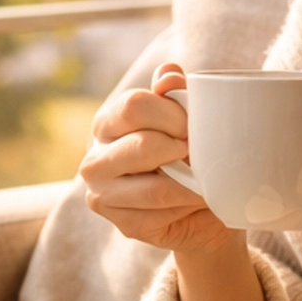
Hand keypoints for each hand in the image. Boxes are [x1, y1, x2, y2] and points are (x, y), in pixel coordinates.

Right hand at [80, 61, 236, 256]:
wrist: (198, 206)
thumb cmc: (186, 153)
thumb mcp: (183, 117)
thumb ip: (174, 93)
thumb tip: (169, 76)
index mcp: (107, 123)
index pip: (134, 106)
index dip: (172, 114)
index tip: (192, 125)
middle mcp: (95, 160)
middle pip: (142, 146)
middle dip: (181, 149)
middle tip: (199, 153)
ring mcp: (104, 196)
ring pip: (156, 189)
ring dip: (191, 184)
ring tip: (207, 179)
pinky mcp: (123, 224)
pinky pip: (164, 215)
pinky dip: (188, 207)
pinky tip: (197, 201)